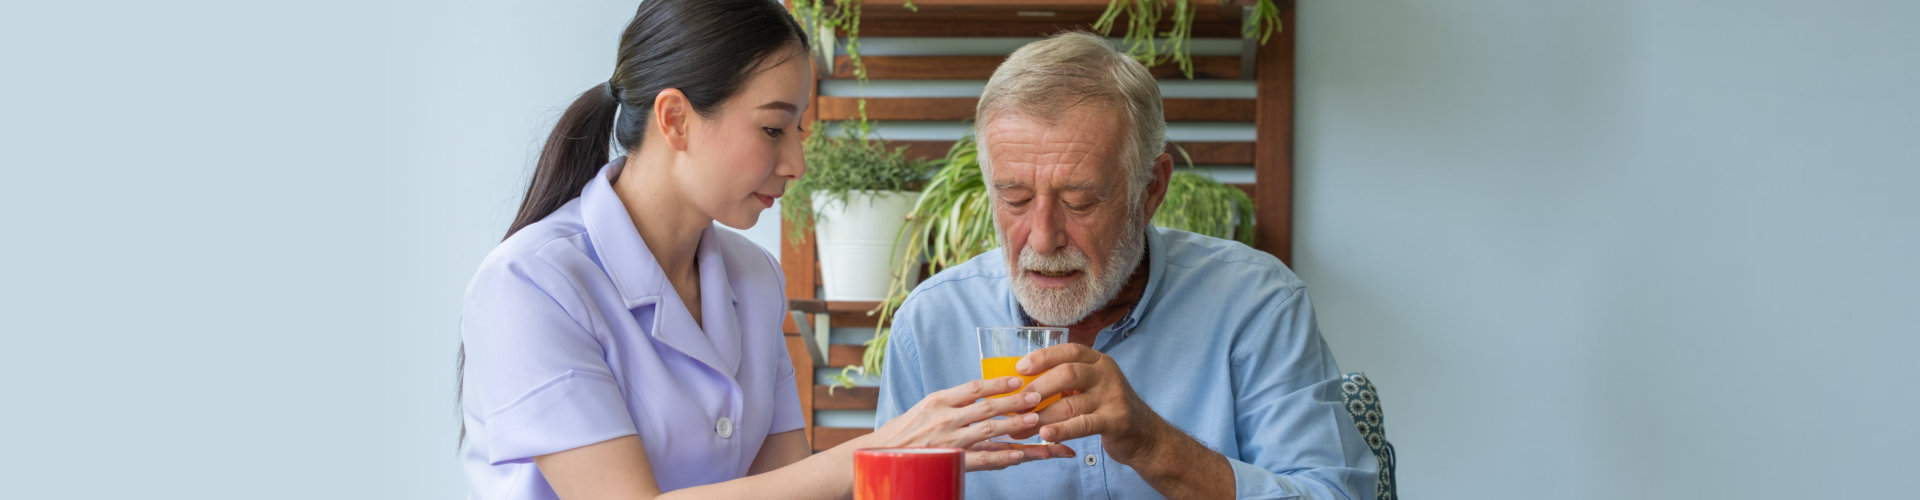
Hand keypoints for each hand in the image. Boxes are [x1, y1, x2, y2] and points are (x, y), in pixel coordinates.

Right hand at [864, 377, 1067, 470]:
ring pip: (988, 431)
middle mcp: (943, 418)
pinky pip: (981, 459)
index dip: (998, 382)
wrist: (877, 457)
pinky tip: (1018, 455)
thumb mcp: (922, 408)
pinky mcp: (949, 461)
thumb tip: (977, 393)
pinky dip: (1001, 456)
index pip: (973, 387)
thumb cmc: (901, 433)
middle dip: (1014, 401)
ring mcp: (948, 441)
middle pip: (986, 407)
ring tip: (1035, 421)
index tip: (1017, 378)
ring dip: (1014, 425)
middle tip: (1036, 396)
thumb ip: (949, 403)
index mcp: (937, 401)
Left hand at [1018, 343, 1172, 466]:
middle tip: (1016, 403)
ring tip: (1021, 427)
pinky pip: (1083, 424)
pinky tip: (1045, 436)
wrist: (1144, 434)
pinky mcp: (1115, 421)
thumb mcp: (1090, 386)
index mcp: (1097, 361)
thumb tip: (1022, 384)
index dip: (1043, 357)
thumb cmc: (1106, 407)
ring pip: (1071, 404)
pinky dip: (1062, 430)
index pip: (1069, 350)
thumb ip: (1065, 380)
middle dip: (1038, 388)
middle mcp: (1106, 374)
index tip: (1020, 368)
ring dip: (1042, 416)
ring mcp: (1113, 397)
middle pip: (1067, 373)